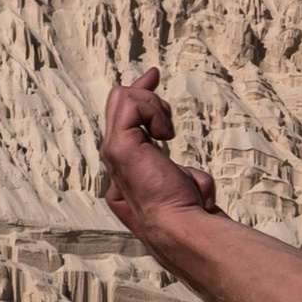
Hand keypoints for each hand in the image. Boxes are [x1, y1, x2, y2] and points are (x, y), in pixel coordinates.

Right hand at [99, 66, 219, 238]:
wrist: (181, 225)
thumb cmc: (189, 209)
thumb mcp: (185, 178)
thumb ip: (181, 168)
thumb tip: (189, 172)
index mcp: (125, 162)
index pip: (123, 116)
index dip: (140, 95)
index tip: (153, 76)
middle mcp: (113, 155)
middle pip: (119, 101)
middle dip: (145, 93)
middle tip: (163, 102)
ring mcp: (112, 150)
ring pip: (122, 98)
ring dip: (153, 105)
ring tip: (169, 132)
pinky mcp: (119, 146)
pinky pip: (131, 106)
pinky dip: (153, 111)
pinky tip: (166, 134)